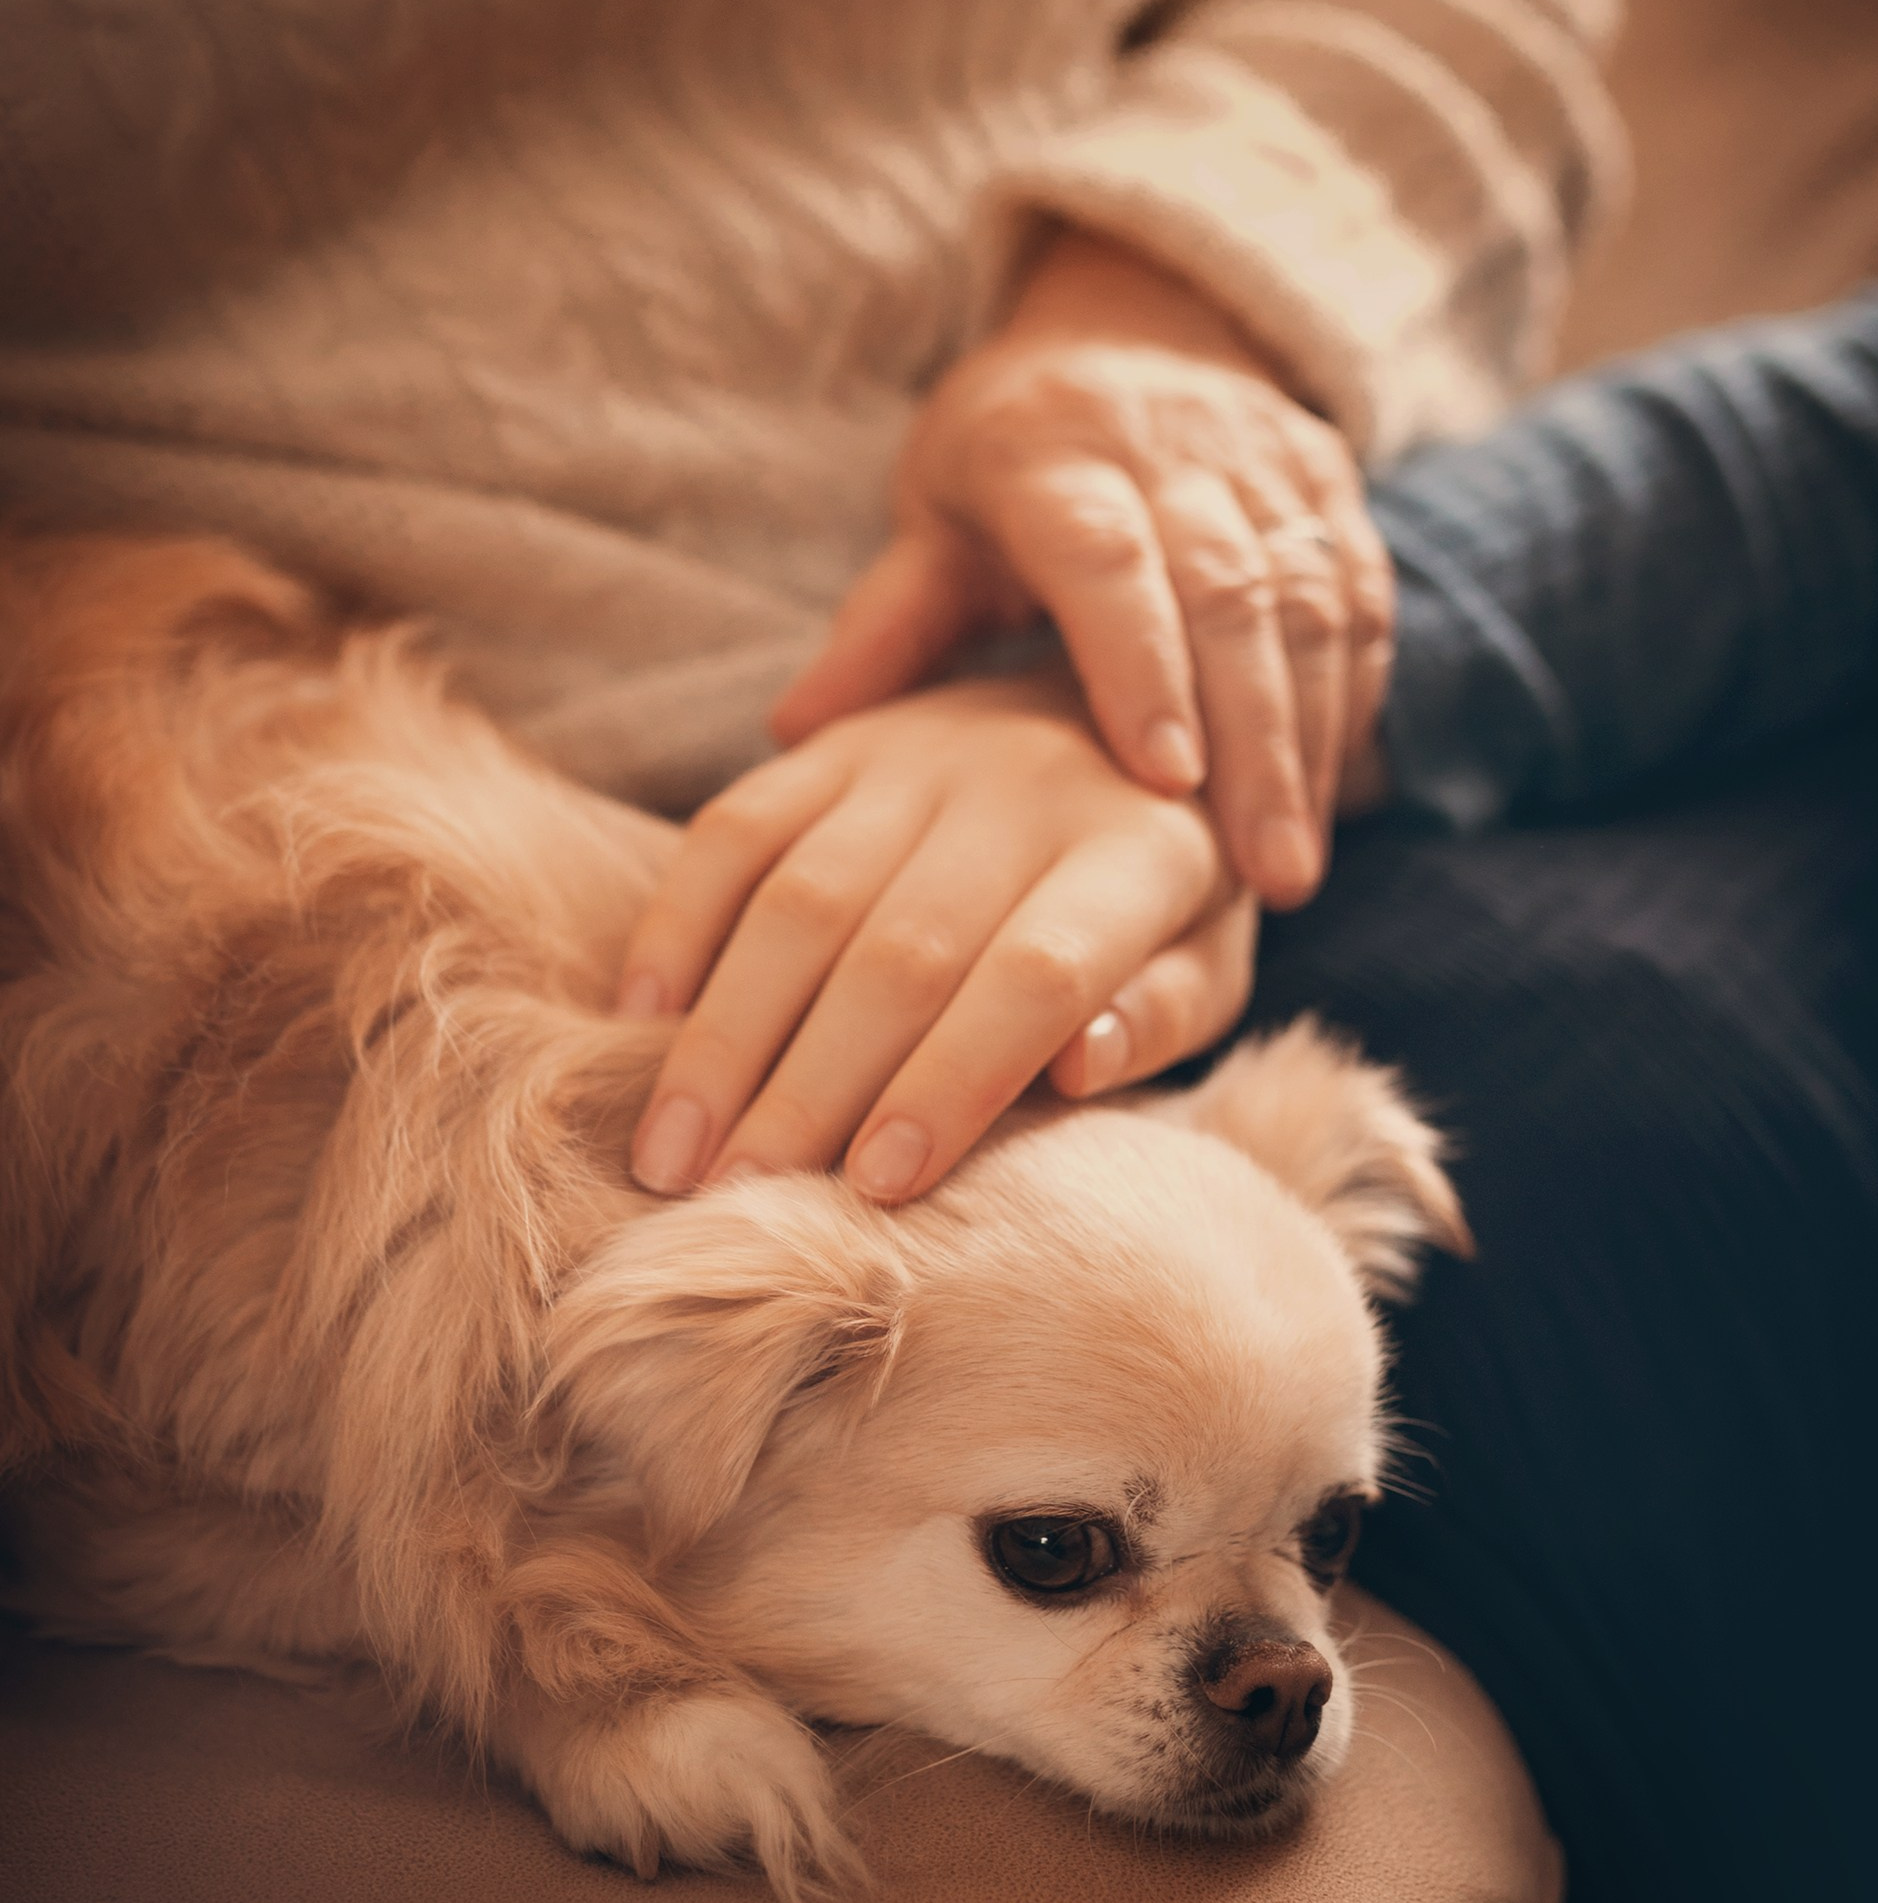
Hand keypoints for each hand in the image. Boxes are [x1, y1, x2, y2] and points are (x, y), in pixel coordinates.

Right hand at [617, 674, 1256, 1203]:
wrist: (1127, 701)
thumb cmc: (1167, 890)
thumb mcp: (1209, 959)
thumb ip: (1157, 1017)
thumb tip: (1075, 1067)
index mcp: (1137, 853)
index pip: (1033, 976)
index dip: (951, 1083)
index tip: (876, 1186)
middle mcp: (1023, 785)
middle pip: (897, 954)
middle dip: (808, 1091)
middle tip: (736, 1201)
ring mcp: (917, 752)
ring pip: (799, 899)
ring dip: (725, 1037)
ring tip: (672, 1152)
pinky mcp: (836, 740)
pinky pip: (734, 830)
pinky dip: (678, 926)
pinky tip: (642, 1022)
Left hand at [773, 228, 1393, 911]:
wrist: (1131, 328)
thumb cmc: (1007, 460)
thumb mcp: (931, 519)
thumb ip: (884, 623)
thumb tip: (792, 731)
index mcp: (1056, 451)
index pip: (1110, 558)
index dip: (1143, 666)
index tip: (1166, 781)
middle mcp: (1174, 446)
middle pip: (1233, 591)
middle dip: (1255, 740)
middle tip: (1264, 876)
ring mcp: (1266, 463)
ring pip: (1312, 600)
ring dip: (1308, 741)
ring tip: (1291, 868)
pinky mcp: (1330, 488)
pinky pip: (1361, 597)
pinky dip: (1350, 699)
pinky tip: (1332, 795)